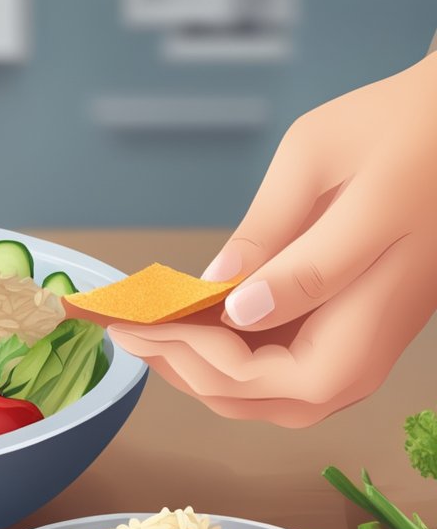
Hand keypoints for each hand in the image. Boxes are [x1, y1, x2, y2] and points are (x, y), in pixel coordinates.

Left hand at [109, 53, 436, 427]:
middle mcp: (366, 351)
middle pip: (259, 401)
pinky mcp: (347, 327)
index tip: (139, 324)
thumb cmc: (403, 128)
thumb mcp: (327, 164)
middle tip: (126, 331)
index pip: (264, 380)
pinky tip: (187, 322)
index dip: (193, 358)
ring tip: (147, 332)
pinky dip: (228, 354)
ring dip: (201, 371)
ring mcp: (358, 344)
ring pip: (267, 393)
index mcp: (367, 318)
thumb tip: (229, 301)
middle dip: (184, 372)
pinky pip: (280, 366)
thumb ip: (280, 245)